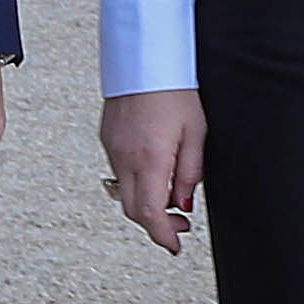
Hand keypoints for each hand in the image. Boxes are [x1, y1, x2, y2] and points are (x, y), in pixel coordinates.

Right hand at [98, 87, 204, 253]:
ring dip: (145, 201)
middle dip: (155, 223)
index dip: (163, 236)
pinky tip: (154, 170)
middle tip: (180, 223)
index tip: (174, 245)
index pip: (150, 214)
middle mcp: (125, 158)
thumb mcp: (196, 133)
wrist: (144, 58)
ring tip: (170, 193)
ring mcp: (112, 149)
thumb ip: (190, 172)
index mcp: (150, 159)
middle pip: (132, 210)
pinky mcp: (107, 138)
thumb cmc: (173, 88)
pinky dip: (136, 181)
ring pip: (123, 191)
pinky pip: (119, 172)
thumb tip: (183, 203)